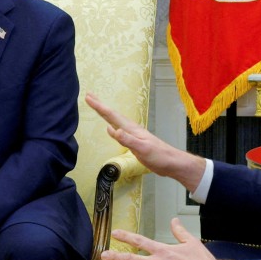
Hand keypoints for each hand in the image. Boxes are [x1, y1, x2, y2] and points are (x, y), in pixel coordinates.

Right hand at [85, 92, 205, 192]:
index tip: (88, 98)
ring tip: (98, 107)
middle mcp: (131, 129)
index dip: (99, 107)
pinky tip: (111, 127)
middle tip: (89, 96)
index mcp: (132, 129)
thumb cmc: (159, 156)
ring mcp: (133, 135)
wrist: (172, 163)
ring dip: (106, 113)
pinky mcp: (135, 141)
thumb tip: (110, 129)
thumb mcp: (142, 149)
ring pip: (116, 121)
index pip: (112, 116)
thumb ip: (127, 139)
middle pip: (113, 115)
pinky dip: (112, 125)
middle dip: (100, 106)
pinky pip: (119, 129)